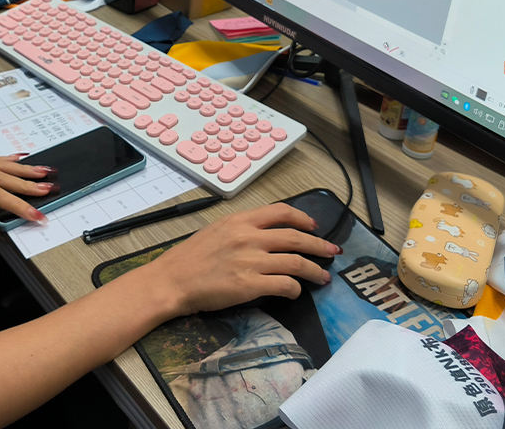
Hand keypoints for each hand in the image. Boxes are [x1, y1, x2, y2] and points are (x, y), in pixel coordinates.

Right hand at [148, 202, 340, 314]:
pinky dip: (295, 288)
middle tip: (332, 252)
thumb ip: (242, 229)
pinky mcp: (250, 285)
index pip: (281, 212)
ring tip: (323, 277)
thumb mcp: (217, 230)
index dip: (303, 218)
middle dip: (319, 245)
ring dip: (314, 271)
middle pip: (295, 238)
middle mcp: (248, 237)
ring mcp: (250, 261)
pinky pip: (284, 285)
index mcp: (240, 220)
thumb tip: (267, 235)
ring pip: (295, 262)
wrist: (173, 279)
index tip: (314, 227)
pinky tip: (295, 292)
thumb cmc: (191, 256)